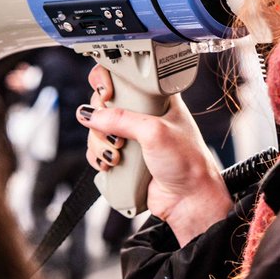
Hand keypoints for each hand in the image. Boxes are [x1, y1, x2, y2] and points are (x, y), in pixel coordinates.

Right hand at [79, 66, 232, 245]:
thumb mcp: (154, 132)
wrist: (188, 199)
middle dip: (102, 122)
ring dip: (100, 144)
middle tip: (116, 136)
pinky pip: (98, 151)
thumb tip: (91, 115)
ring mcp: (131, 137)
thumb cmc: (187, 162)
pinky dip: (98, 158)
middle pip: (103, 105)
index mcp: (156, 99)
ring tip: (118, 155)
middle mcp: (142, 115)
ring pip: (97, 130)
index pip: (124, 79)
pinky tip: (111, 165)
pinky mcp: (124, 156)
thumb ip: (122, 119)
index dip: (108, 83)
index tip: (105, 94)